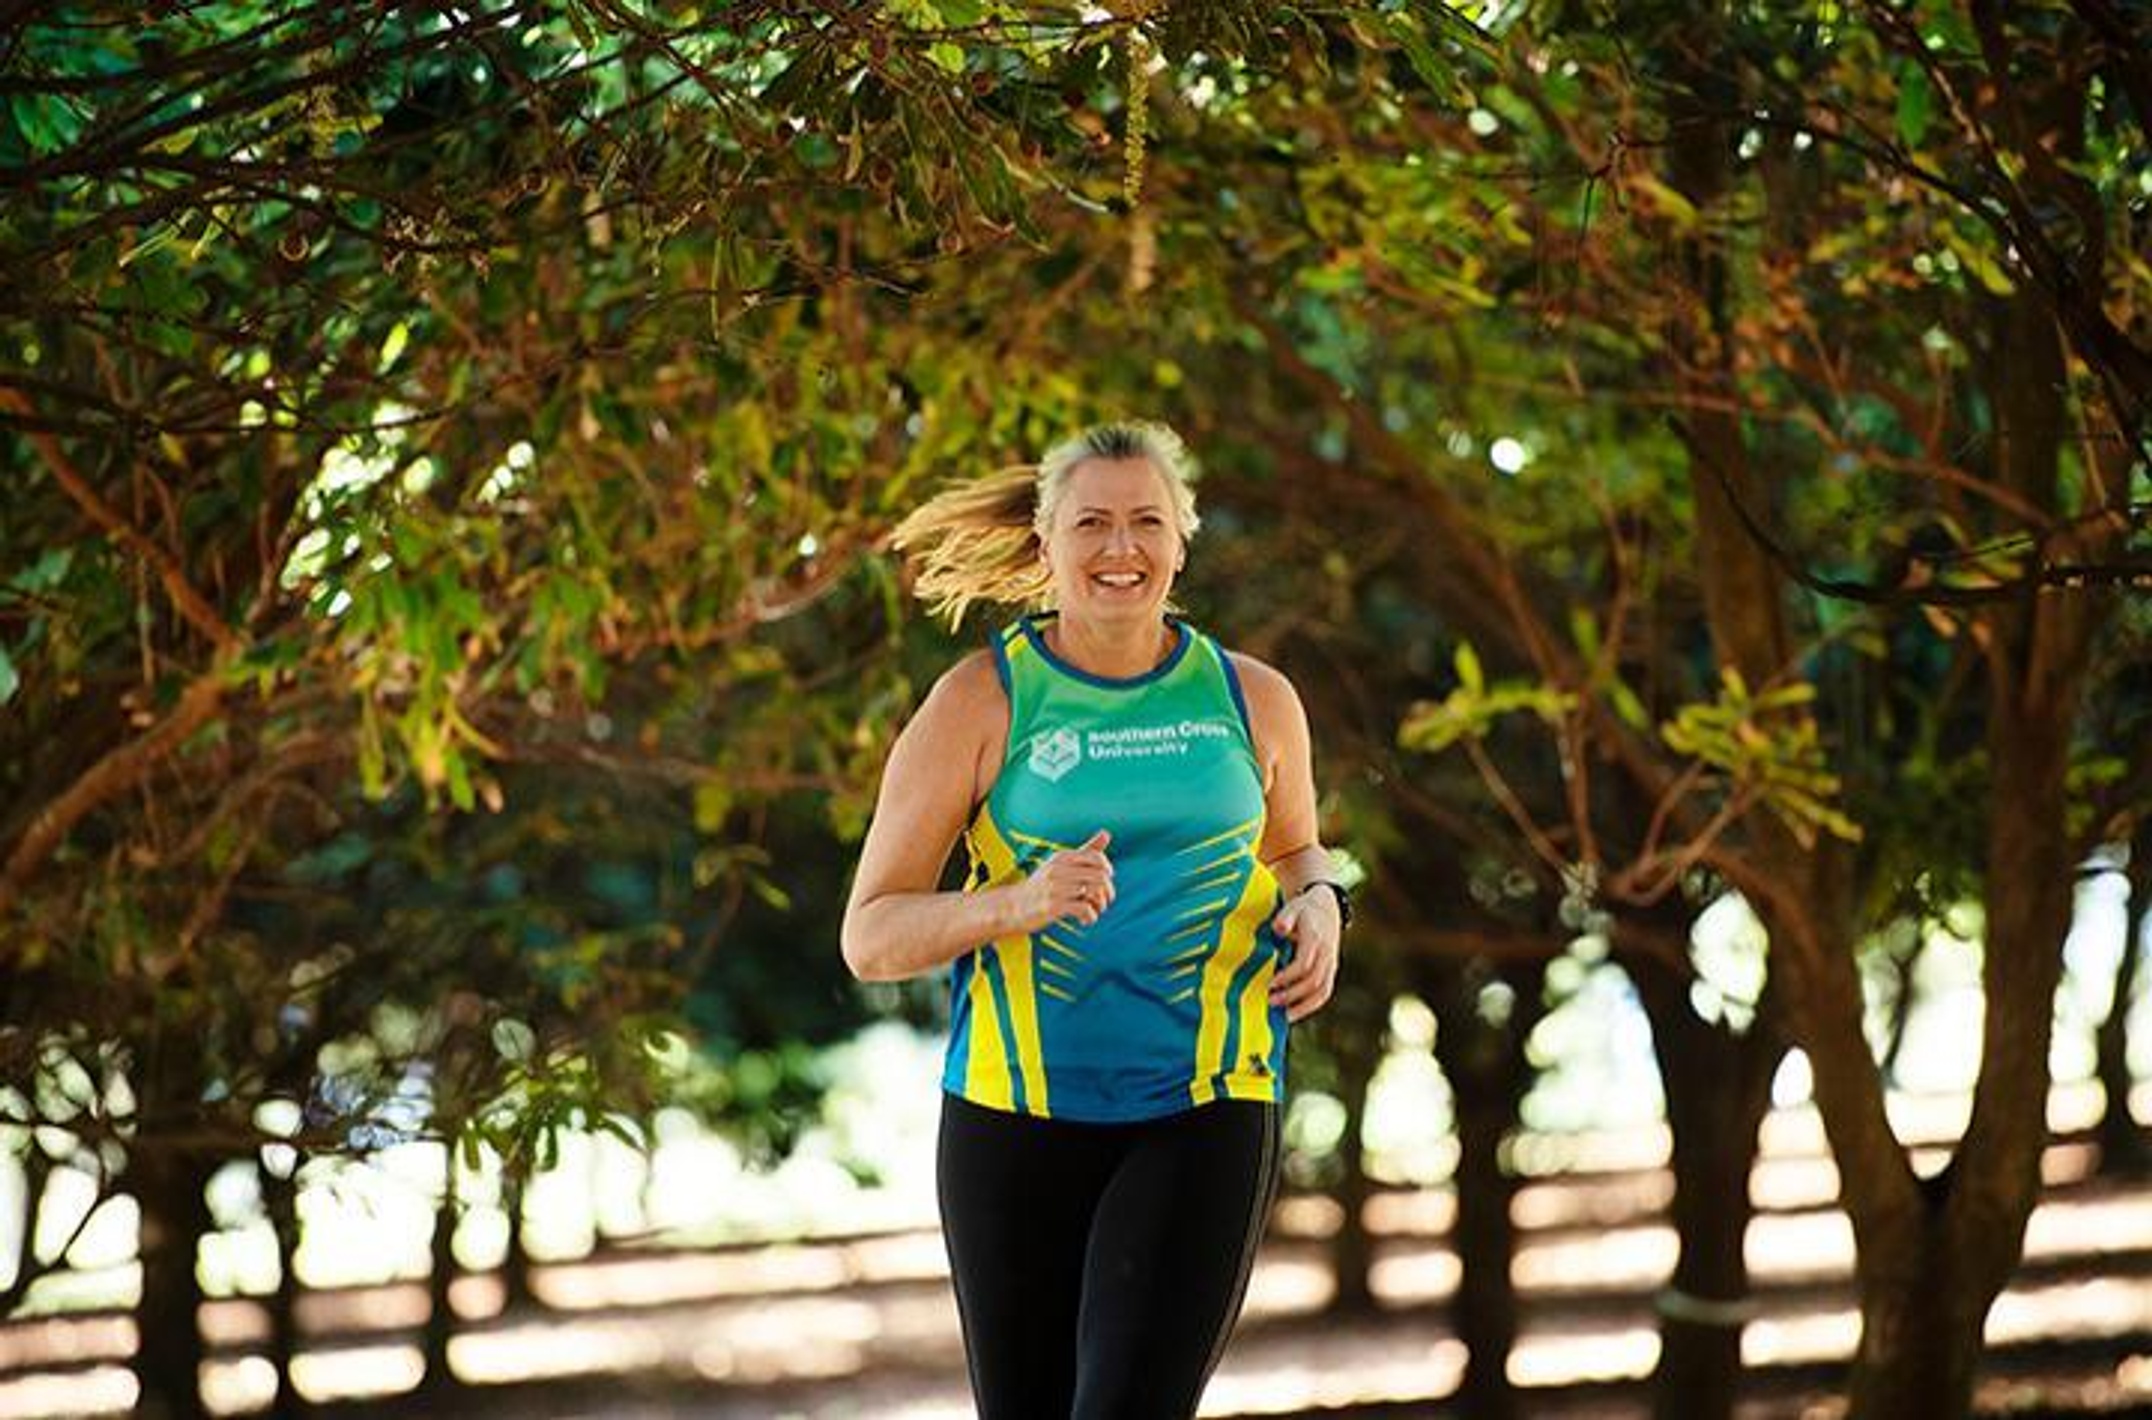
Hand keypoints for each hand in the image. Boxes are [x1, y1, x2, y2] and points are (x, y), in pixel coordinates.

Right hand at [1016, 829, 1114, 929]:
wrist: (1012, 906)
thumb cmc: (1042, 885)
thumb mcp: (1060, 864)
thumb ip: (1085, 851)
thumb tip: (1107, 833)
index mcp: (1062, 857)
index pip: (1096, 857)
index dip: (1107, 870)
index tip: (1105, 882)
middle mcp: (1059, 869)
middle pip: (1100, 877)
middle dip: (1108, 892)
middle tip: (1103, 903)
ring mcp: (1055, 888)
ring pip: (1094, 893)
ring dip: (1100, 907)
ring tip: (1094, 911)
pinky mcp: (1053, 906)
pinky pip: (1084, 909)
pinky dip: (1090, 917)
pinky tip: (1084, 920)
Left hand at [1268, 885, 1340, 1021]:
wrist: (1327, 908)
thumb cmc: (1304, 910)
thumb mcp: (1294, 907)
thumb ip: (1286, 917)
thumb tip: (1279, 929)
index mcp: (1316, 940)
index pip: (1304, 964)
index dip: (1287, 976)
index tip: (1270, 983)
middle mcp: (1326, 955)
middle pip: (1313, 981)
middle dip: (1292, 994)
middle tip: (1270, 1001)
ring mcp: (1330, 965)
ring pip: (1322, 992)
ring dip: (1302, 1006)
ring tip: (1282, 1016)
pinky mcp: (1330, 972)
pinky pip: (1324, 994)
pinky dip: (1310, 1007)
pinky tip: (1292, 1015)